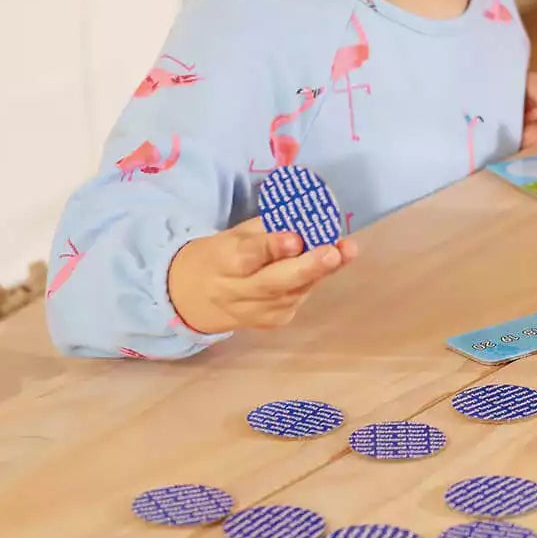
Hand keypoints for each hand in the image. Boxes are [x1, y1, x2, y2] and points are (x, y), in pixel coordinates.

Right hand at [166, 218, 357, 334]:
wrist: (192, 299)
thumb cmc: (222, 256)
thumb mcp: (236, 234)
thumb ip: (269, 228)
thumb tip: (307, 215)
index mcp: (223, 262)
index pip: (248, 257)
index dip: (272, 248)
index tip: (296, 239)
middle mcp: (238, 293)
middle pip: (275, 283)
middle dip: (308, 267)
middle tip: (334, 252)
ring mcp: (256, 312)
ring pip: (294, 292)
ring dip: (321, 271)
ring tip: (344, 251)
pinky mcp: (273, 322)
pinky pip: (298, 299)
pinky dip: (313, 280)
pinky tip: (326, 265)